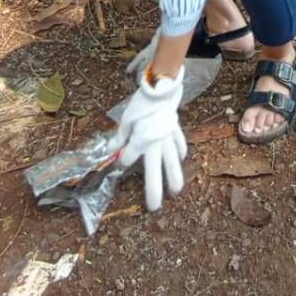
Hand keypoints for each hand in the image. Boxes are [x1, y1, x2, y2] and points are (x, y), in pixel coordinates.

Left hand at [112, 66, 186, 210]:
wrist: (160, 88)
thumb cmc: (141, 103)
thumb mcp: (126, 119)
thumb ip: (121, 136)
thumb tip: (113, 149)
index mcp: (141, 140)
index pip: (130, 158)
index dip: (124, 160)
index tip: (121, 159)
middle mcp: (156, 143)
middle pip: (155, 170)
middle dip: (154, 189)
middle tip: (153, 207)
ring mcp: (168, 137)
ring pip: (172, 161)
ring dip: (174, 177)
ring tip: (175, 192)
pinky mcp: (175, 129)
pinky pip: (179, 143)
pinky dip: (180, 151)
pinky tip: (182, 159)